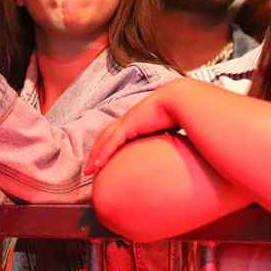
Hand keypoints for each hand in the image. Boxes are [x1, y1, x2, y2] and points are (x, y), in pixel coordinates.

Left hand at [84, 78, 201, 173]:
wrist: (180, 100)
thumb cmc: (181, 114)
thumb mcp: (172, 131)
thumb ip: (170, 142)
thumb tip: (179, 157)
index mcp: (138, 120)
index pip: (118, 134)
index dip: (108, 146)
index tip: (103, 160)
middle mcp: (130, 119)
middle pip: (106, 136)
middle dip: (96, 152)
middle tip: (89, 169)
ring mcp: (128, 120)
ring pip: (105, 140)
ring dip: (95, 155)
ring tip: (88, 170)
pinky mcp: (129, 124)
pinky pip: (112, 141)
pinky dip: (103, 153)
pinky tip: (97, 165)